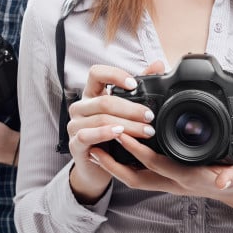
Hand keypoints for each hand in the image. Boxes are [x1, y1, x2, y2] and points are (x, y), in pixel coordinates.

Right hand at [66, 61, 164, 203]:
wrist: (96, 167)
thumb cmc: (111, 137)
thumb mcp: (124, 112)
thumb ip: (139, 89)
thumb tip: (158, 65)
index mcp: (91, 94)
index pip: (96, 73)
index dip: (115, 75)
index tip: (134, 84)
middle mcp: (80, 107)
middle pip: (104, 100)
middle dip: (131, 109)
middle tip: (150, 117)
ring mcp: (75, 125)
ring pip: (100, 119)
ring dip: (126, 125)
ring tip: (145, 131)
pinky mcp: (74, 144)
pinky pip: (87, 135)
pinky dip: (104, 134)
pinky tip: (119, 134)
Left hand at [93, 134, 232, 221]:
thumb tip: (224, 181)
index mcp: (189, 178)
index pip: (158, 164)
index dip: (138, 151)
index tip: (122, 133)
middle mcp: (174, 183)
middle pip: (136, 177)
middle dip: (114, 163)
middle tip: (95, 144)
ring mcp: (169, 183)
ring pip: (134, 178)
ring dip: (114, 166)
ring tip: (95, 149)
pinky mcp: (167, 179)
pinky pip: (140, 176)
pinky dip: (124, 166)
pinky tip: (113, 153)